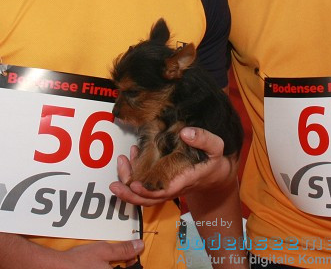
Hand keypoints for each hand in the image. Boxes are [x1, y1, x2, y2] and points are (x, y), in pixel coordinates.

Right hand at [56, 238, 142, 268]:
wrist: (58, 267)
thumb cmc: (79, 262)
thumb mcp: (104, 250)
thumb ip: (123, 249)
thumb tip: (139, 245)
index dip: (133, 262)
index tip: (132, 256)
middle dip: (120, 265)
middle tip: (116, 258)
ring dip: (111, 266)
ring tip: (104, 261)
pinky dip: (102, 268)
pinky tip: (96, 265)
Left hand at [109, 127, 235, 205]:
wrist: (215, 173)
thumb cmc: (214, 160)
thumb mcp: (216, 147)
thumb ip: (204, 139)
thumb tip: (185, 132)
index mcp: (184, 181)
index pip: (163, 192)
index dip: (147, 192)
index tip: (135, 185)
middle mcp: (172, 187)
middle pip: (147, 199)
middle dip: (129, 195)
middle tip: (114, 185)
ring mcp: (164, 186)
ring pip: (142, 194)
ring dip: (128, 183)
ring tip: (120, 162)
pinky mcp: (160, 182)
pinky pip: (143, 184)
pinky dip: (133, 174)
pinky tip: (130, 157)